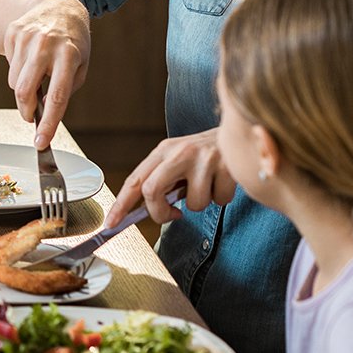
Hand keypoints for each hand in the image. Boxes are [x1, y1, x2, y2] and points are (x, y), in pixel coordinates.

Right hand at [2, 0, 90, 147]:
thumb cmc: (73, 41)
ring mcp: (27, 37)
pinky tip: (30, 59)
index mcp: (69, 55)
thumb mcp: (81, 64)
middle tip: (31, 116)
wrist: (59, 6)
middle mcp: (47, 45)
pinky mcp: (13, 33)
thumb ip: (66, 88)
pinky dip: (18, 71)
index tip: (41, 141)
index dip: (48, 122)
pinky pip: (10, 67)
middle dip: (26, 111)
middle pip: (26, 91)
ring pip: (15, 82)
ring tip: (37, 75)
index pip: (57, 96)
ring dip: (24, 88)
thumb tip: (46, 109)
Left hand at [105, 128, 235, 226]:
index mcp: (163, 151)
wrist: (241, 128)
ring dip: (201, 203)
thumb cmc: (205, 154)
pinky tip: (223, 181)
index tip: (111, 224)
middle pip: (152, 190)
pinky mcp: (226, 166)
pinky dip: (222, 198)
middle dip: (160, 212)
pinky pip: (219, 200)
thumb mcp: (178, 160)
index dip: (120, 205)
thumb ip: (163, 180)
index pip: (135, 180)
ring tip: (208, 186)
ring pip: (192, 204)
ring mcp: (203, 158)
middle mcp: (180, 152)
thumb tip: (146, 211)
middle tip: (172, 215)